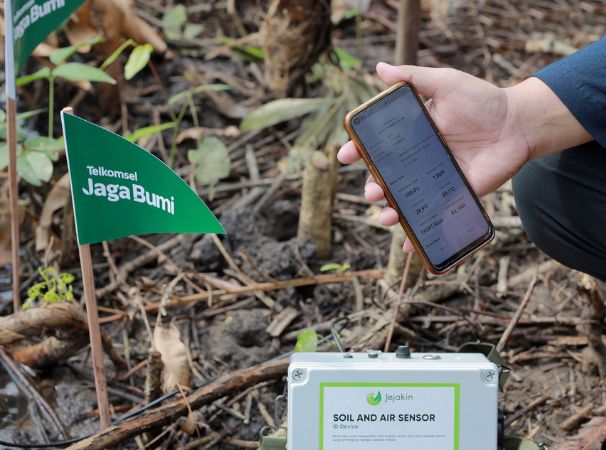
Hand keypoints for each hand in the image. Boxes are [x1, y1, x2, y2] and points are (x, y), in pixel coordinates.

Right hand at [338, 62, 532, 250]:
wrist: (518, 124)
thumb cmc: (482, 100)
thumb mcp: (445, 83)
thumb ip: (413, 78)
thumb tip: (379, 69)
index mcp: (410, 134)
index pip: (376, 145)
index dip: (358, 150)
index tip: (345, 156)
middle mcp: (417, 159)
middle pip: (385, 178)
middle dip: (373, 188)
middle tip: (372, 191)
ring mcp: (433, 179)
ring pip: (403, 200)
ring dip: (389, 212)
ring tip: (386, 216)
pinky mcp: (452, 195)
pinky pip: (432, 216)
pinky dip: (419, 234)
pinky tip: (409, 246)